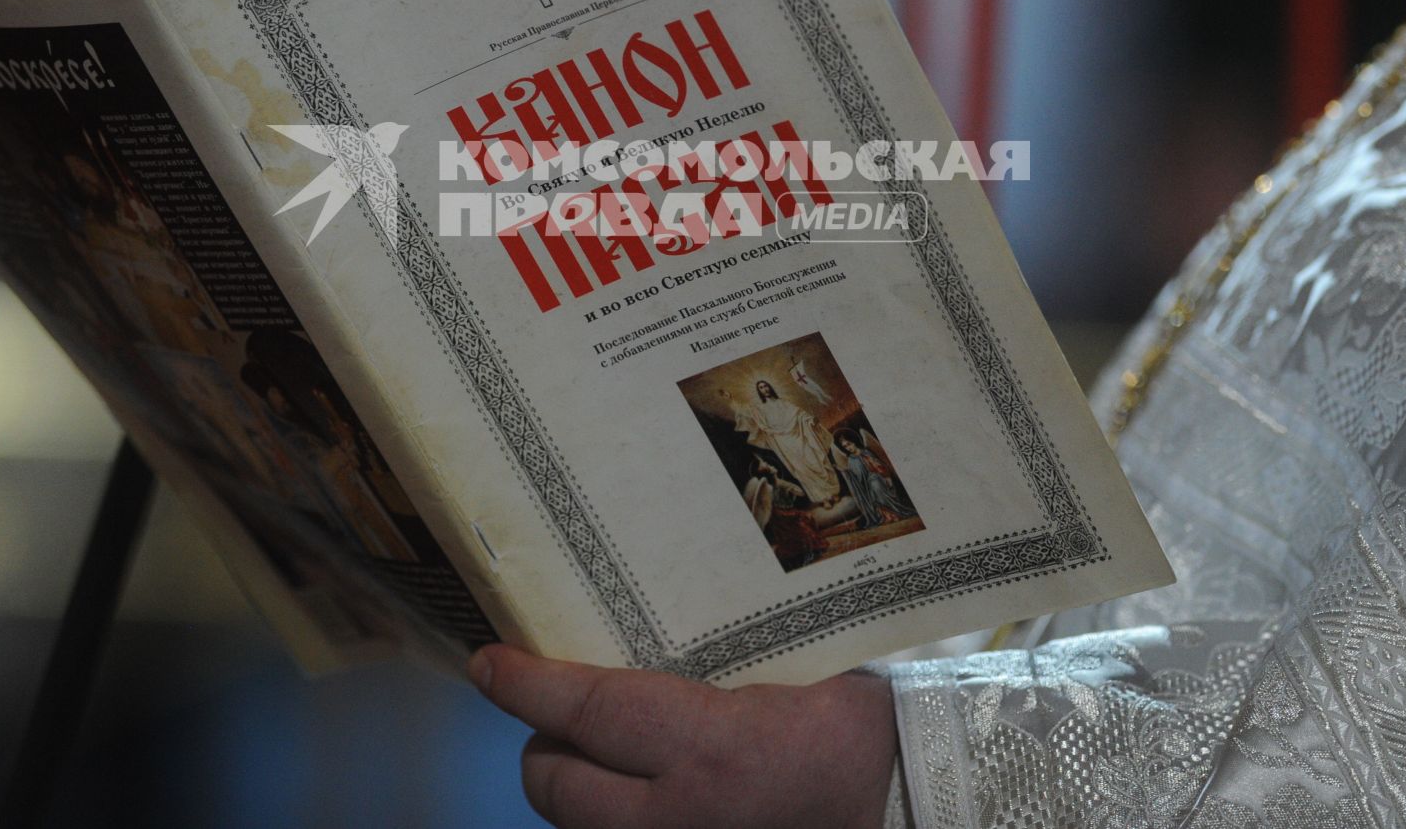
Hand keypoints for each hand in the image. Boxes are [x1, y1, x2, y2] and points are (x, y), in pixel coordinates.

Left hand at [470, 644, 898, 828]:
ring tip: (607, 757)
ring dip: (578, 792)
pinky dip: (617, 823)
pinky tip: (645, 798)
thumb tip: (655, 599)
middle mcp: (681, 819)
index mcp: (712, 750)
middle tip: (563, 711)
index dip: (527, 684)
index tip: (489, 662)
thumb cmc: (873, 732)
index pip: (587, 710)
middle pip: (555, 787)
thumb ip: (726, 651)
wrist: (915, 814)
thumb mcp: (804, 669)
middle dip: (545, 744)